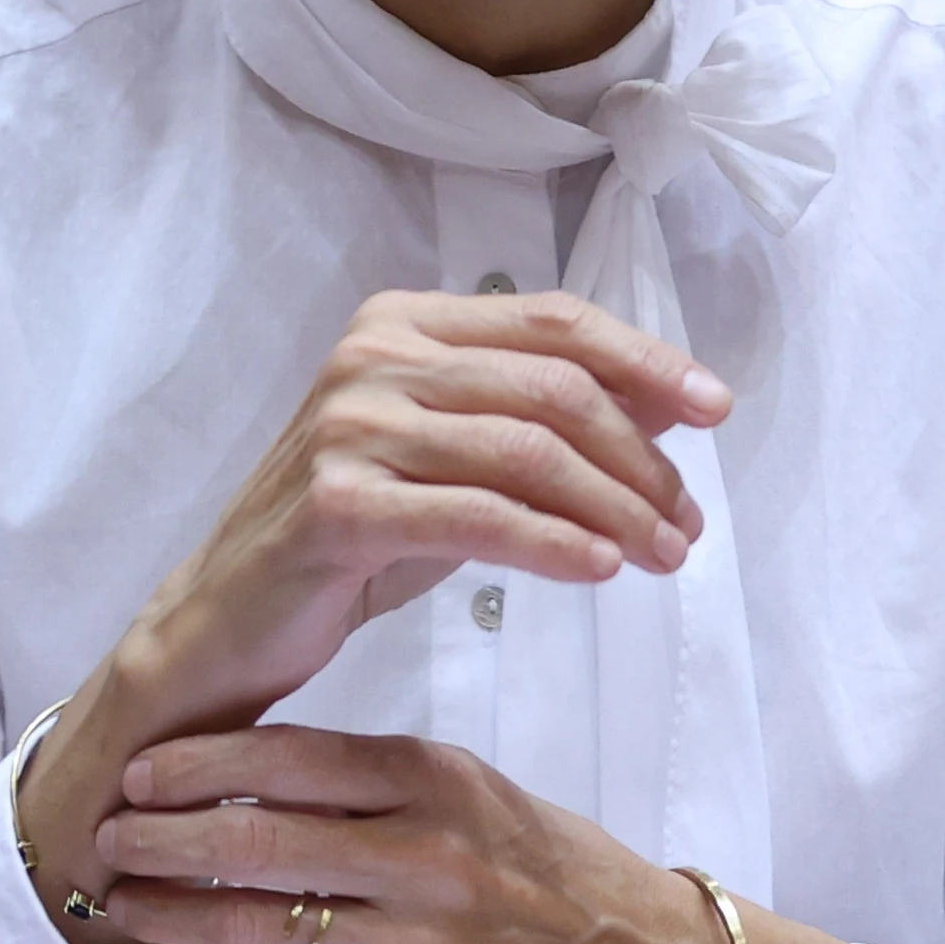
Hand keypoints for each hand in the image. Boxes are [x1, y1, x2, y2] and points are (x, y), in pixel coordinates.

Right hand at [16, 288, 727, 943]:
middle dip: (642, 457)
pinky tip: (602, 570)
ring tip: (666, 555)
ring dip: (617, 508)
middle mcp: (372, 357)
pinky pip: (479, 518)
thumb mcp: (461, 460)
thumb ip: (545, 419)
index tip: (718, 409)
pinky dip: (555, 543)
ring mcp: (347, 427)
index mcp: (404, 321)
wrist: (227, 621)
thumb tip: (672, 401)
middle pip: (554, 389)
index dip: (647, 361)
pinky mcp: (336, 505)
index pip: (555, 321)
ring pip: (528, 453)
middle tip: (689, 522)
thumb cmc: (355, 535)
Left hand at [100, 727, 912, 943]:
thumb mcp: (486, 797)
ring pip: (259, 926)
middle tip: (110, 834)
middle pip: (258, 841)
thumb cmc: (562, 877)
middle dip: (164, 838)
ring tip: (126, 903)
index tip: (146, 767)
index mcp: (447, 785)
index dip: (202, 763)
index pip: (295, 758)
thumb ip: (386, 788)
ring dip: (172, 914)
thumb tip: (260, 779)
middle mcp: (429, 859)